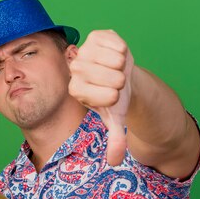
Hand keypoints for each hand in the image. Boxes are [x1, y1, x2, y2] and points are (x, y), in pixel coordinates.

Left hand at [68, 30, 134, 165]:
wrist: (120, 74)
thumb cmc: (114, 97)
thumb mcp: (114, 119)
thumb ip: (114, 140)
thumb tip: (114, 163)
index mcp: (76, 89)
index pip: (109, 96)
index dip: (117, 97)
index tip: (111, 96)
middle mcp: (75, 68)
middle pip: (114, 78)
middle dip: (121, 82)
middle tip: (114, 81)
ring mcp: (84, 50)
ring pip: (117, 61)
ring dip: (123, 66)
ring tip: (115, 69)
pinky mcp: (96, 35)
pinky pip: (119, 45)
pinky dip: (124, 51)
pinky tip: (115, 55)